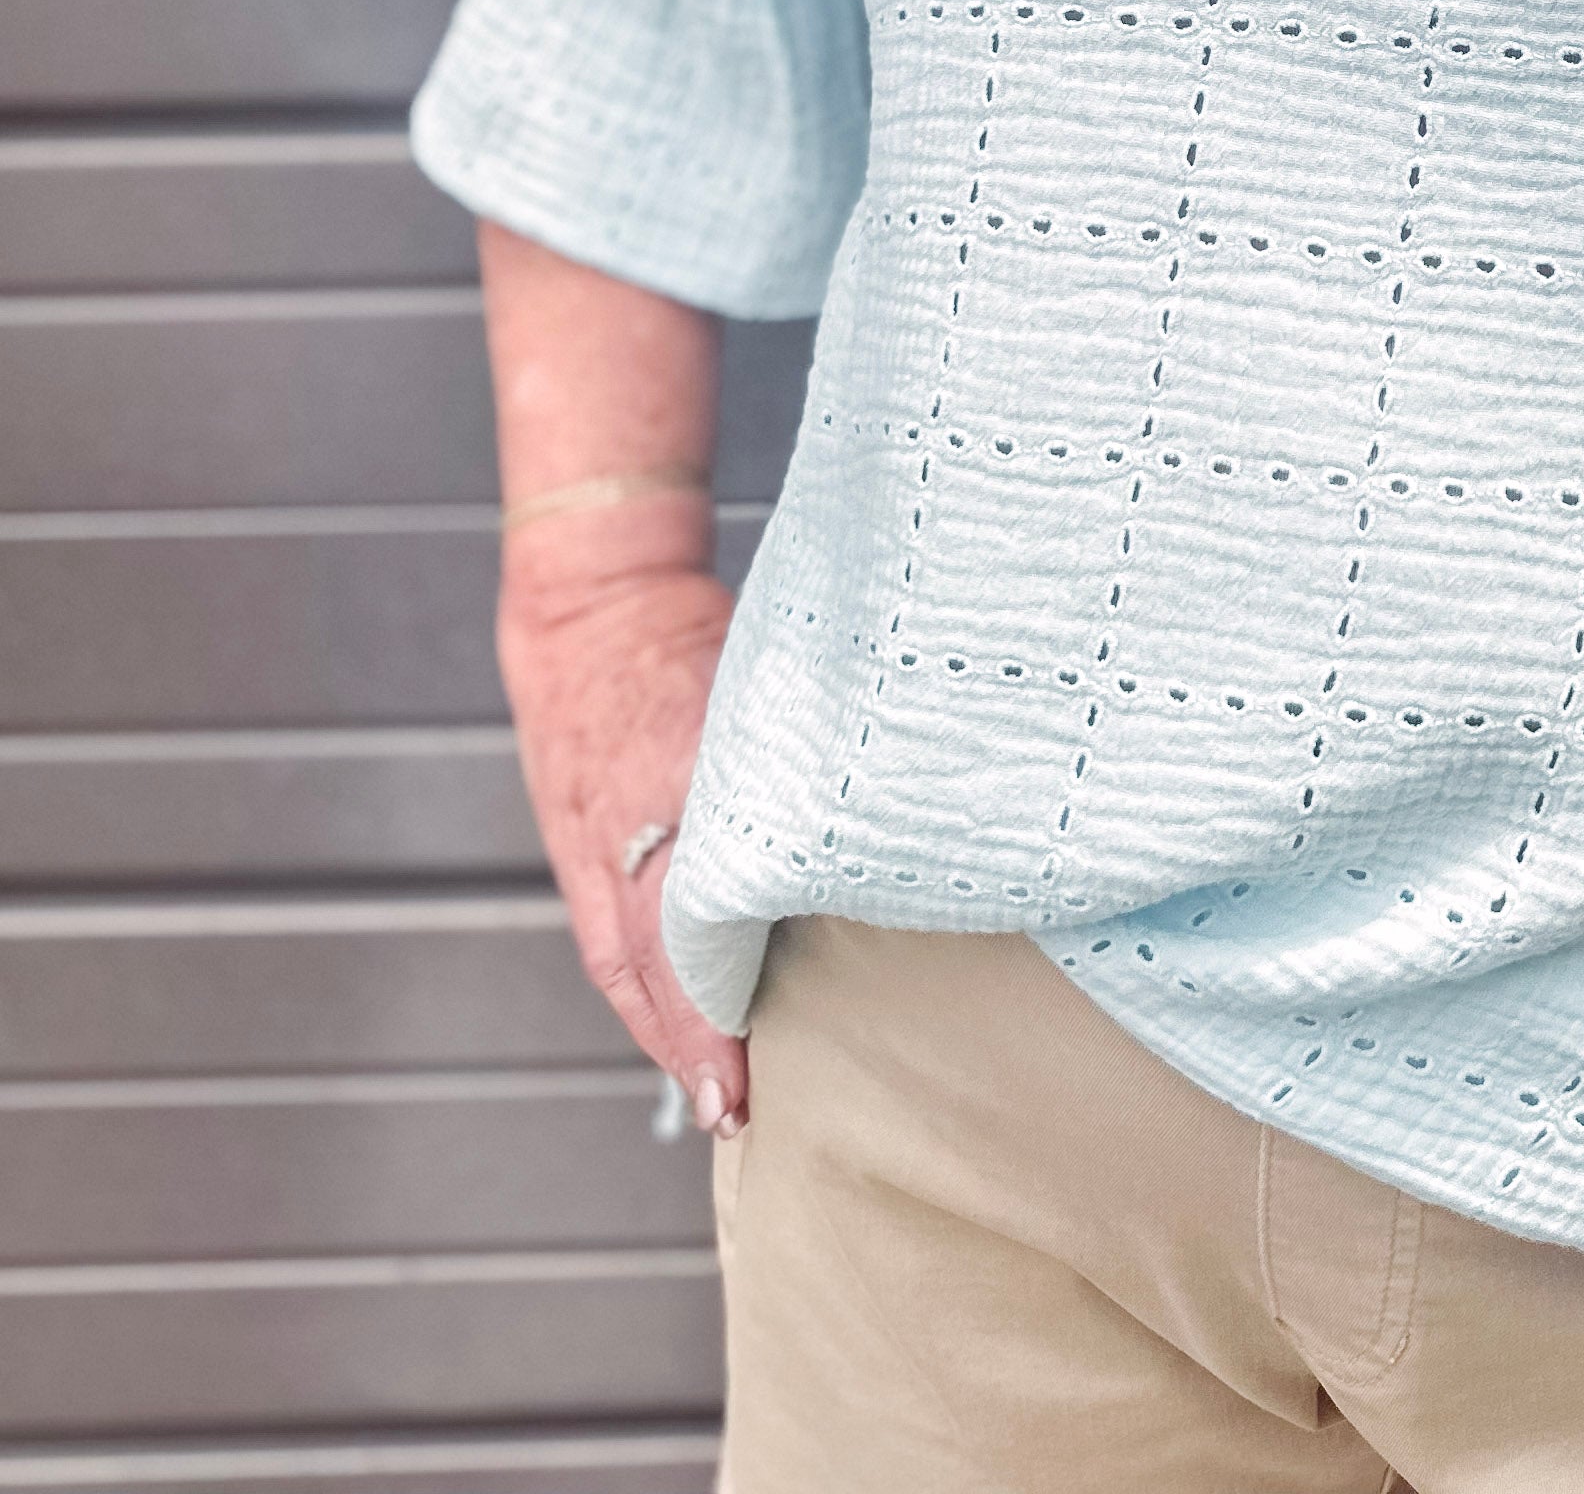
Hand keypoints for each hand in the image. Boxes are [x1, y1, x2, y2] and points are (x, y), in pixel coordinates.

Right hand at [498, 551, 745, 1132]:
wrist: (593, 609)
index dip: (715, 1003)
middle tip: (740, 1113)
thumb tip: (864, 826)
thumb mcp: (753, 687)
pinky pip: (610, 943)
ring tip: (717, 1099)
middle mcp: (624, 836)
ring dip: (667, 1036)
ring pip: (626, 966)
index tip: (742, 1067)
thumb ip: (793, 764)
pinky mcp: (580, 855)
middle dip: (693, 1044)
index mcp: (671, 792)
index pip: (691, 919)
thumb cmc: (688, 641)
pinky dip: (644, 997)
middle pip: (654, 964)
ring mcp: (591, 851)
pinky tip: (681, 1035)